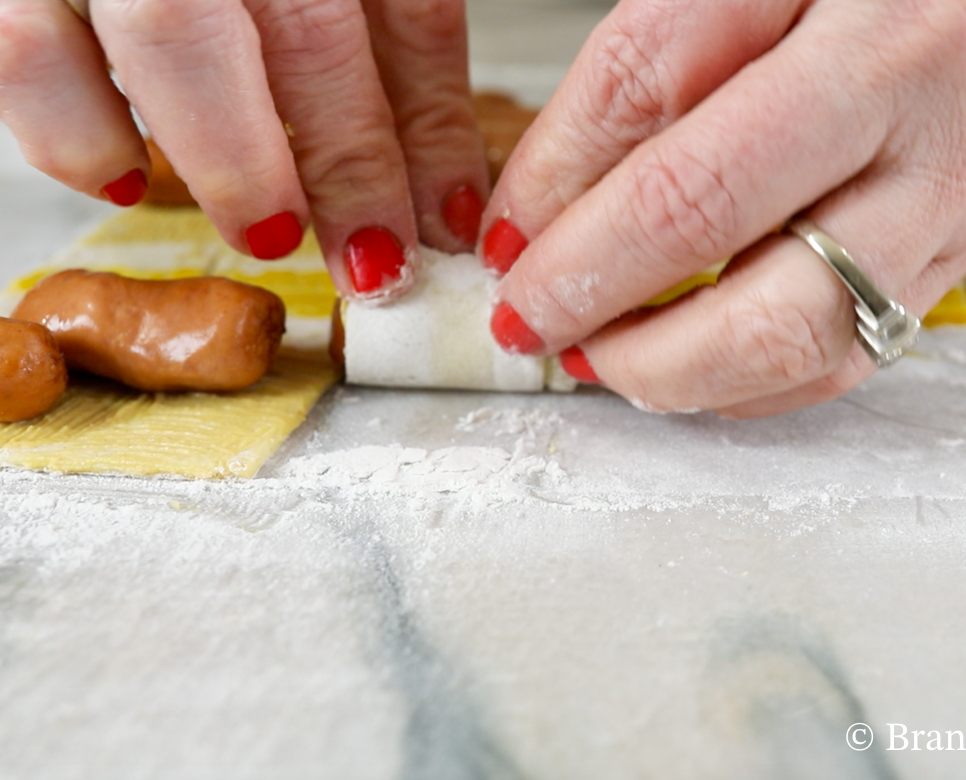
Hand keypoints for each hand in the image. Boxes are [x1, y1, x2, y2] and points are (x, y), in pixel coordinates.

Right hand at [0, 0, 488, 300]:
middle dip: (350, 166)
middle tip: (375, 263)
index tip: (446, 222)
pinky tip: (124, 180)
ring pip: (172, 35)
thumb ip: (399, 46)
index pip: (407, 8)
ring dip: (234, 162)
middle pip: (306, 30)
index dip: (431, 129)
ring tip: (270, 234)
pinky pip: (27, 49)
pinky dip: (76, 134)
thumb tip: (444, 194)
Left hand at [482, 0, 965, 416]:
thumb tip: (542, 206)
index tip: (504, 249)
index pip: (666, 121)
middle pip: (730, 251)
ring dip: (667, 370)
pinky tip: (682, 367)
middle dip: (601, 306)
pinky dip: (741, 387)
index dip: (560, 204)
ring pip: (792, 342)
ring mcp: (948, 216)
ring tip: (595, 354)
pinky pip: (840, 365)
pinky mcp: (949, 274)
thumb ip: (651, 74)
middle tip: (531, 322)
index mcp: (869, 21)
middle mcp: (923, 124)